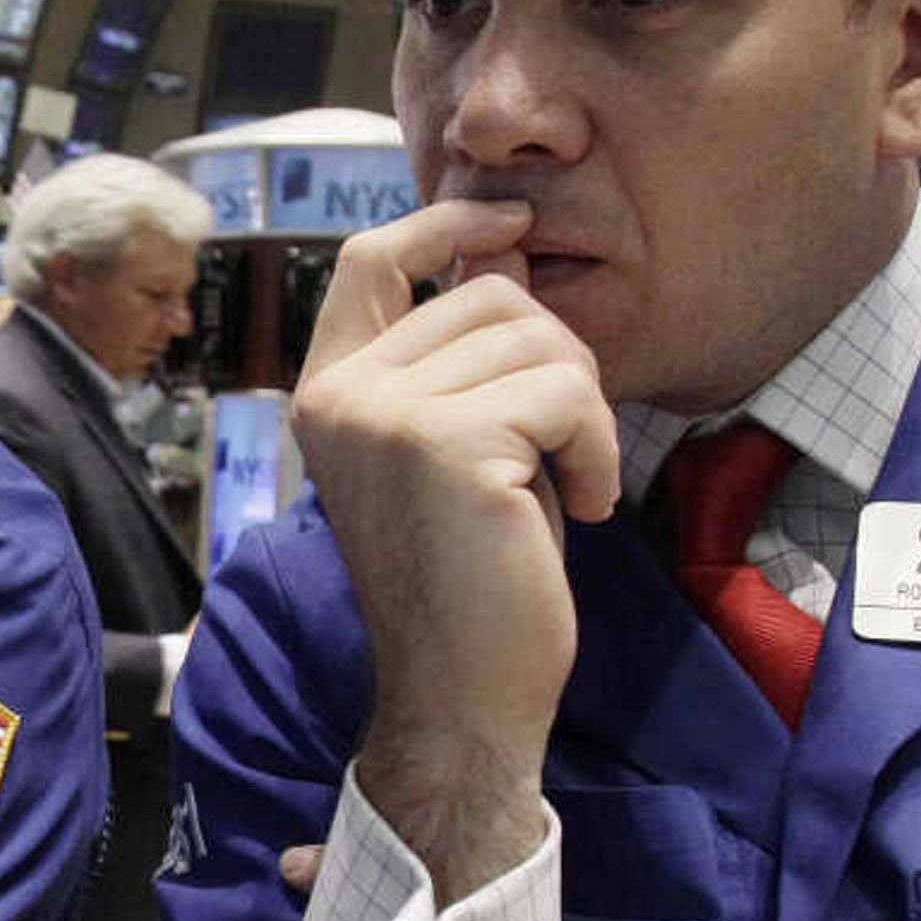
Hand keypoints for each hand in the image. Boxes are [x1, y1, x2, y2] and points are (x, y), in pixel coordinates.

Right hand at [288, 197, 618, 898]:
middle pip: (486, 293)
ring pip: (536, 337)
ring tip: (567, 486)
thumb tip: (502, 244)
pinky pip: (565, 392)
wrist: (460, 700)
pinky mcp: (445, 446)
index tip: (512, 222)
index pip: (369, 259)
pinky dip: (595, 447)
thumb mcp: (457, 447)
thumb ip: (461, 357)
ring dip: (583, 409)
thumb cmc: (471, 584)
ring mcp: (383, 417)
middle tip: (564, 445)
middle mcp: (339, 397)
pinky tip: (581, 508)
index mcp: (326, 396)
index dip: (443, 221)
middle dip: (557, 356)